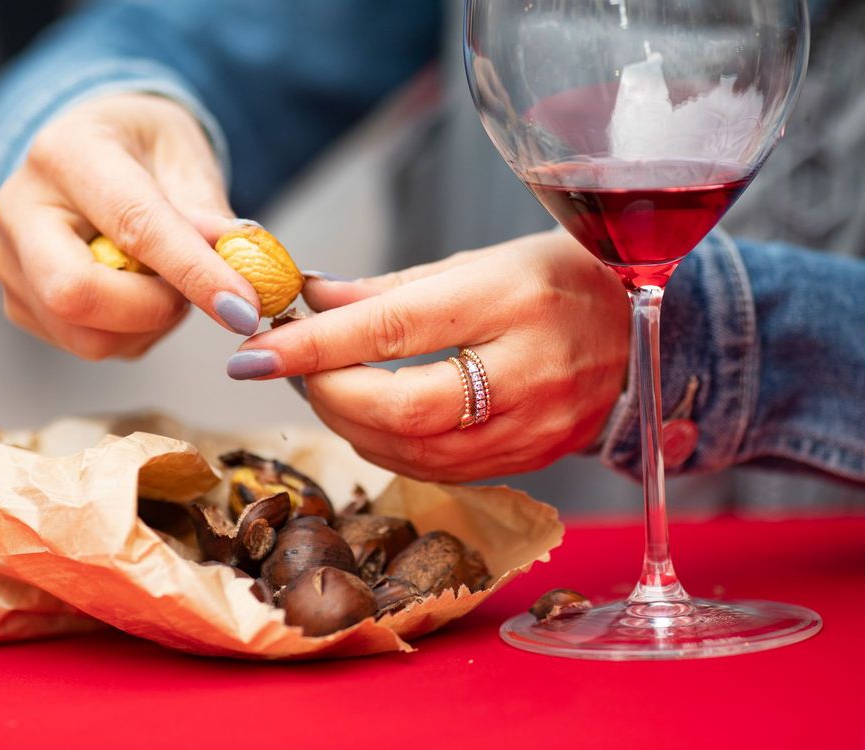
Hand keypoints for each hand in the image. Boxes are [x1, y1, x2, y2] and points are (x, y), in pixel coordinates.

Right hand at [0, 93, 261, 358]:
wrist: (91, 151)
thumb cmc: (140, 149)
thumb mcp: (185, 157)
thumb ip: (210, 215)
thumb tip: (241, 268)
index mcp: (66, 153)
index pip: (133, 225)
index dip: (193, 272)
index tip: (243, 306)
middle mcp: (20, 208)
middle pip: (74, 293)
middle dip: (152, 310)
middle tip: (191, 292)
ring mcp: (9, 261)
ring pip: (85, 335)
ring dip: (149, 326)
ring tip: (167, 284)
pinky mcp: (19, 303)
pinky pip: (89, 344)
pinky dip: (133, 333)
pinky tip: (140, 294)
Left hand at [228, 232, 629, 481]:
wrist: (642, 333)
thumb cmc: (558, 279)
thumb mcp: (478, 262)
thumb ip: (391, 290)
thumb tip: (312, 300)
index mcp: (511, 300)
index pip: (393, 330)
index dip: (313, 346)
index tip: (252, 353)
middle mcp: (525, 373)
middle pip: (400, 410)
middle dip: (328, 394)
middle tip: (294, 368)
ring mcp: (531, 429)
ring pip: (411, 452)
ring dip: (349, 423)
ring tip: (327, 385)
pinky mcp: (526, 462)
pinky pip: (436, 470)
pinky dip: (386, 446)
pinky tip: (370, 417)